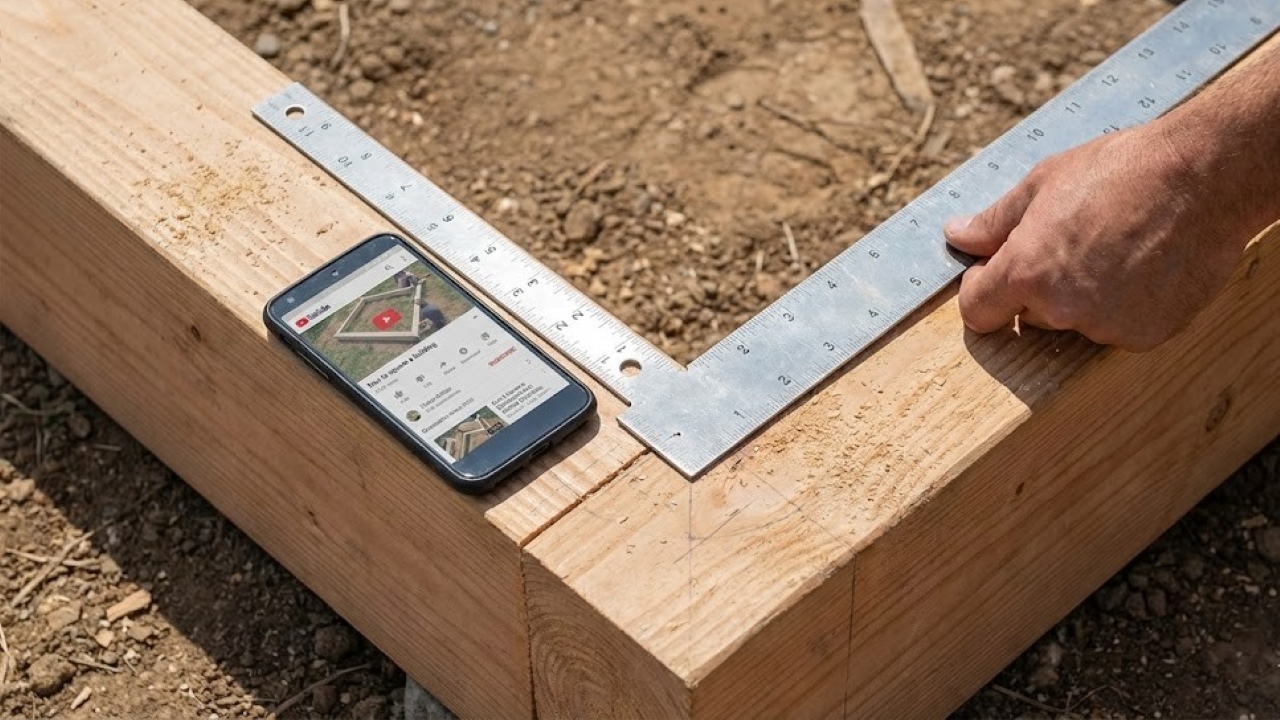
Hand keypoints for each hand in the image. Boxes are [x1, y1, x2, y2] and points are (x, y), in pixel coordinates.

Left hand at [943, 126, 1251, 351]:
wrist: (1205, 176)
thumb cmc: (1120, 171)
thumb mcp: (1043, 184)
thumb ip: (994, 222)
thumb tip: (956, 236)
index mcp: (1026, 272)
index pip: (978, 311)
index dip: (983, 290)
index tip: (996, 271)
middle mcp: (1062, 309)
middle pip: (1029, 316)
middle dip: (1039, 287)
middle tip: (1074, 242)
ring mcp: (1107, 327)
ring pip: (1075, 323)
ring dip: (1084, 298)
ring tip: (1115, 249)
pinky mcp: (1146, 335)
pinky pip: (1118, 328)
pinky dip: (1125, 307)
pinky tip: (1144, 266)